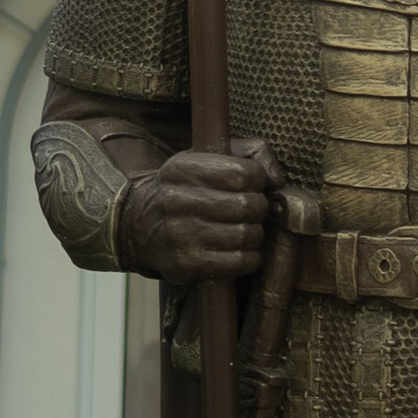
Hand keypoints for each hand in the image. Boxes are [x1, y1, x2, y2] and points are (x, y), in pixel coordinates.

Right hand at [116, 141, 279, 282]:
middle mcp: (176, 200)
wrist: (139, 228)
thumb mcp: (205, 159)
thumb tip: (277, 180)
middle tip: (248, 211)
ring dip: (253, 233)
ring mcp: (181, 235)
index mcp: (181, 169)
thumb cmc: (184, 191)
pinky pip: (241, 261)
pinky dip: (249, 257)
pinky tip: (237, 250)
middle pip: (248, 205)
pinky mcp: (187, 264)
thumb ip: (249, 153)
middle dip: (257, 209)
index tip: (249, 185)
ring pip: (247, 235)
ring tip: (241, 229)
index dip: (256, 180)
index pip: (243, 173)